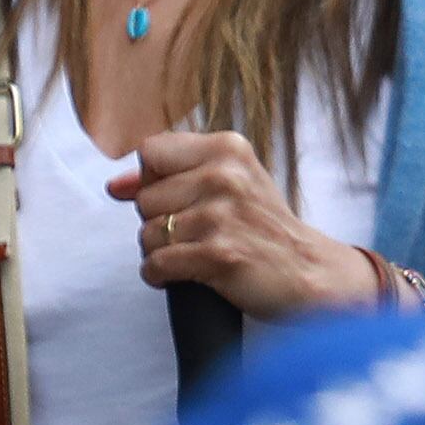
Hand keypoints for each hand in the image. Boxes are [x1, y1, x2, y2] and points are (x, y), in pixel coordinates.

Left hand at [117, 128, 370, 317]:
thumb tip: (115, 185)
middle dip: (160, 221)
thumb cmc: (265, 229)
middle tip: (198, 231)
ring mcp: (221, 215)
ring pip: (146, 235)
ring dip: (162, 252)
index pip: (152, 151)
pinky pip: (155, 265)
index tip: (175, 199)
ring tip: (196, 253)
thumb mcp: (232, 182)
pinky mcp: (217, 254)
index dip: (153, 180)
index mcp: (228, 148)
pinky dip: (161, 276)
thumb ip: (174, 175)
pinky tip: (187, 274)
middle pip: (144, 198)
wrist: (309, 271)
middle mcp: (224, 175)